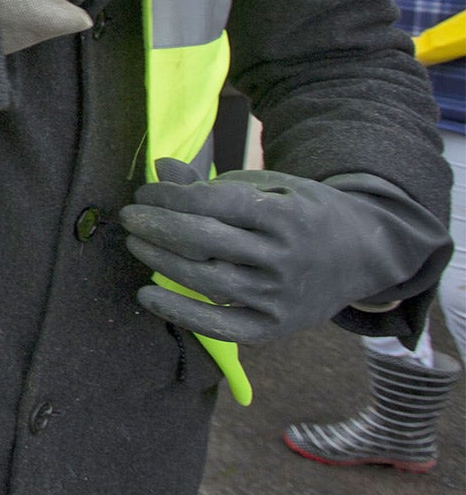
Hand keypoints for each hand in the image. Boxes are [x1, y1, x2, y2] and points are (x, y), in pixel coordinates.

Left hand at [118, 162, 421, 344]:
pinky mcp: (275, 327)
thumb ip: (213, 183)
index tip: (144, 194)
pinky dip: (180, 313)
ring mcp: (280, 296)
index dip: (169, 197)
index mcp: (285, 216)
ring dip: (160, 261)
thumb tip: (160, 167)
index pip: (211, 204)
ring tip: (134, 244)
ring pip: (206, 281)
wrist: (364, 254)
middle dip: (156, 226)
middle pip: (203, 241)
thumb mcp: (270, 187)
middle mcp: (284, 258)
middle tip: (129, 217)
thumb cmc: (303, 212)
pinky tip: (147, 294)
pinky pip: (220, 326)